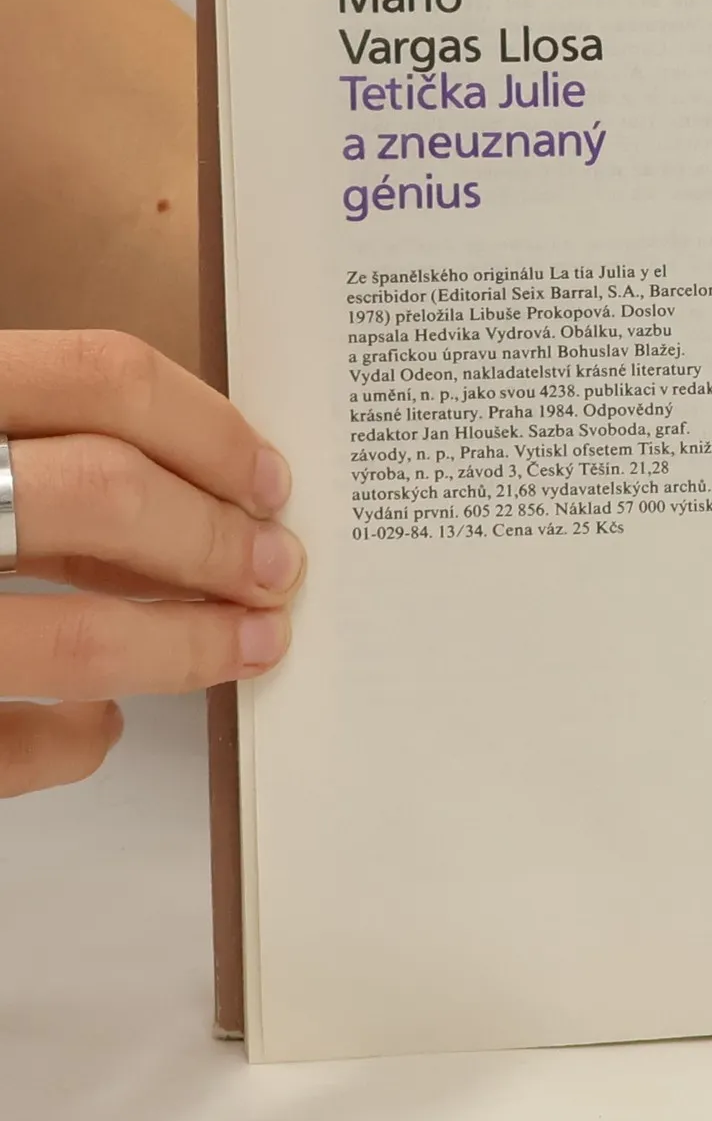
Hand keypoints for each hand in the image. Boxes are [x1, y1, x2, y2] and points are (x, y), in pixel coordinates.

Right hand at [1, 330, 300, 796]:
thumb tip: (198, 488)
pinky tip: (97, 728)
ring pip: (70, 643)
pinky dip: (67, 744)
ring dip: (184, 649)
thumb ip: (21, 436)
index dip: (212, 430)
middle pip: (104, 496)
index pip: (98, 376)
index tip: (273, 482)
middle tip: (277, 571)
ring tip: (244, 647)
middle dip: (217, 542)